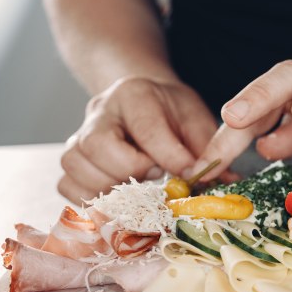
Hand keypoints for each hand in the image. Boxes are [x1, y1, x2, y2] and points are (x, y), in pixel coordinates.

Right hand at [58, 77, 217, 202]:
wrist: (142, 99)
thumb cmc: (171, 112)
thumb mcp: (195, 119)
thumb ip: (208, 149)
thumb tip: (224, 183)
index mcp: (135, 94)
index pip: (146, 128)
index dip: (169, 157)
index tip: (188, 174)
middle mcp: (100, 111)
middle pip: (98, 145)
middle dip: (132, 169)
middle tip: (155, 173)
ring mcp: (79, 135)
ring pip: (75, 166)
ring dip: (110, 185)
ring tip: (138, 183)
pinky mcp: (71, 159)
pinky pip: (66, 185)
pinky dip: (91, 197)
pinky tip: (119, 194)